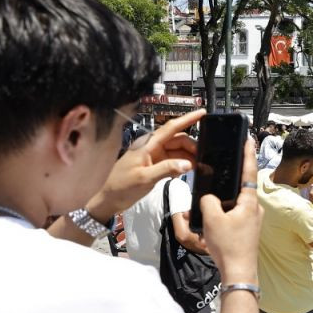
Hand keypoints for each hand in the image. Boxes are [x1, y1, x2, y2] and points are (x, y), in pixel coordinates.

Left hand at [87, 109, 202, 217]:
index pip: (171, 128)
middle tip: (204, 157)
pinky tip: (187, 171)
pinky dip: (182, 164)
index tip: (203, 113)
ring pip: (177, 150)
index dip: (188, 119)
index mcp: (148, 144)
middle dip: (192, 145)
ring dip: (188, 156)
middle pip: (177, 139)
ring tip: (199, 165)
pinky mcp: (155, 166)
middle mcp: (152, 147)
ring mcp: (154, 156)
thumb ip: (166, 169)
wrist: (109, 199)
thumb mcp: (144, 178)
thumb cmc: (122, 186)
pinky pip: (173, 160)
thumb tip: (188, 163)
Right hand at [199, 137, 261, 282]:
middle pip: (241, 186)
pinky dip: (225, 211)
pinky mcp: (248, 229)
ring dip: (225, 199)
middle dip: (230, 178)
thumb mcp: (212, 219)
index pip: (249, 171)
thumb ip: (208, 201)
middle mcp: (255, 207)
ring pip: (236, 202)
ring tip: (212, 196)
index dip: (248, 153)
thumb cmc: (229, 245)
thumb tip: (209, 198)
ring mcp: (253, 219)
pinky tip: (214, 215)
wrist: (239, 272)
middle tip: (222, 165)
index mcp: (250, 201)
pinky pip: (235, 213)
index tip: (248, 138)